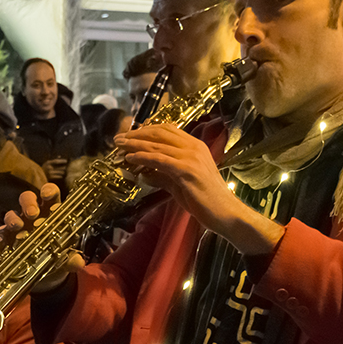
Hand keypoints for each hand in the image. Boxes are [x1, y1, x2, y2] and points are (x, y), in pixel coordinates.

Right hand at [0, 184, 77, 293]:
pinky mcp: (6, 239)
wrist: (44, 274)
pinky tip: (2, 243)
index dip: (48, 191)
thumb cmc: (57, 255)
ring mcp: (18, 225)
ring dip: (13, 218)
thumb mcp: (66, 257)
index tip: (47, 195)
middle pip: (27, 198)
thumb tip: (79, 263)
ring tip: (18, 226)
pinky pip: (0, 234)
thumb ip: (71, 258)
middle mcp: (33, 215)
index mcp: (51, 212)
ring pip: (11, 213)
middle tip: (33, 214)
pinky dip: (0, 237)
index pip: (50, 194)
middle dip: (29, 203)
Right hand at [43, 157, 68, 183]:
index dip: (62, 161)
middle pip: (59, 167)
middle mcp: (49, 167)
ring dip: (62, 172)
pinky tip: (61, 175)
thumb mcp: (48, 163)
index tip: (66, 161)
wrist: (39, 175)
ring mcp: (50, 172)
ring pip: (60, 172)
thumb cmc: (45, 167)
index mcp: (48, 163)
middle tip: (65, 167)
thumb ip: (54, 159)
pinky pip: (59, 176)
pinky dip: (60, 176)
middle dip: (63, 167)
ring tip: (63, 172)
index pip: (56, 161)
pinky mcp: (51, 177)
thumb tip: (60, 156)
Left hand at [116, 124, 281, 254]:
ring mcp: (191, 157)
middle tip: (118, 138)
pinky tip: (130, 158)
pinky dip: (143, 157)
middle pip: (160, 133)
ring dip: (135, 144)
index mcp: (195, 146)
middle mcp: (194, 147)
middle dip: (136, 134)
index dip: (146, 130)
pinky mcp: (187, 170)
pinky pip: (159, 159)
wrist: (224, 213)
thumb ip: (162, 177)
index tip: (130, 135)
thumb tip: (143, 175)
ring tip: (119, 146)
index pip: (167, 130)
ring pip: (157, 144)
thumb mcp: (179, 184)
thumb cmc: (204, 200)